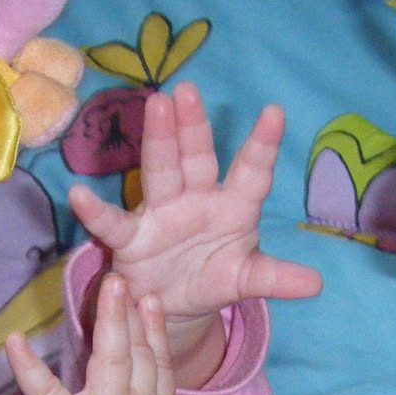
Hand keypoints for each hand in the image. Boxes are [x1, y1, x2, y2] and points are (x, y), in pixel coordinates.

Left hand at [6, 275, 175, 394]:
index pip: (159, 367)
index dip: (156, 333)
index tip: (153, 303)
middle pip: (139, 354)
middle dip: (133, 314)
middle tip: (127, 280)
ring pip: (113, 360)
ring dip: (110, 321)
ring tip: (108, 286)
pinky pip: (47, 392)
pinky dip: (29, 365)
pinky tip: (16, 341)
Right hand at [69, 82, 321, 387]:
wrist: (172, 303)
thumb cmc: (212, 276)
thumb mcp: (244, 280)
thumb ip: (275, 278)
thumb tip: (317, 285)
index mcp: (233, 207)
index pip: (252, 172)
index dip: (262, 146)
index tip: (275, 113)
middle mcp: (196, 199)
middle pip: (197, 158)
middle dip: (193, 127)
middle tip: (188, 91)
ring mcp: (161, 213)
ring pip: (161, 171)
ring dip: (159, 141)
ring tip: (155, 106)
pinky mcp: (131, 238)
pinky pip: (112, 223)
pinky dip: (95, 212)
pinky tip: (78, 195)